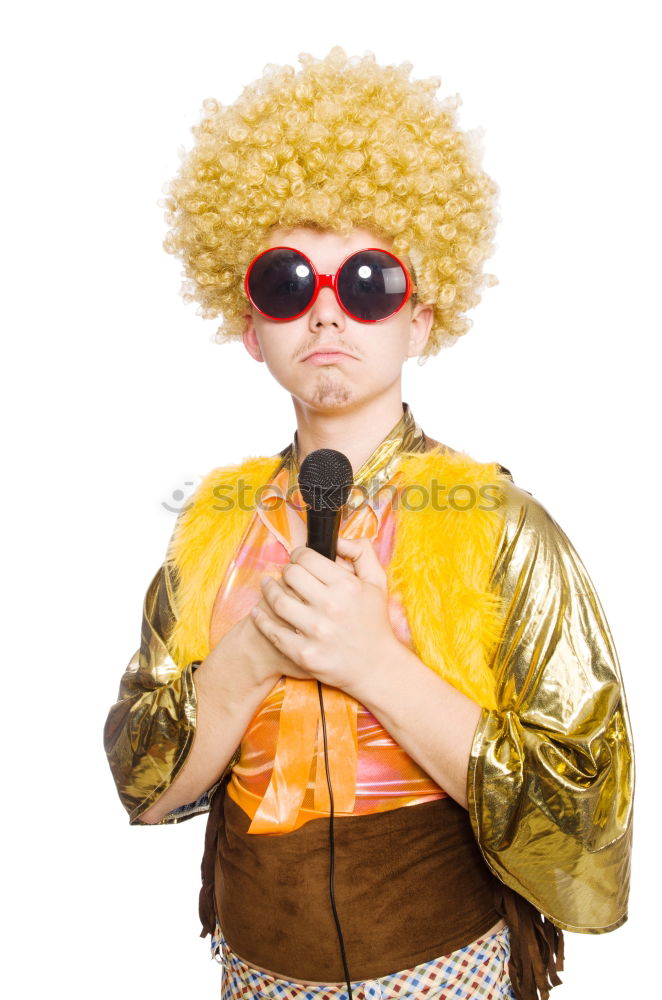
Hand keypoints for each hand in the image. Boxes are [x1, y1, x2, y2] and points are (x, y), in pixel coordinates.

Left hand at [250, 536, 398, 696]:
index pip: (307, 558)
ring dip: (268, 589)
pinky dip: (261, 619)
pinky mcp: (304, 654)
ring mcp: (316, 632)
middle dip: (286, 570)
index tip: (298, 558)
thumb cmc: (374, 622)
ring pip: (277, 600)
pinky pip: (273, 631)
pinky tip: (258, 612)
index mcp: (347, 586)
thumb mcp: (377, 582)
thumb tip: (337, 539)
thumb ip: (362, 553)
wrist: (376, 666)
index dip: (298, 554)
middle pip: (290, 574)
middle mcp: (331, 606)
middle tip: (286, 573)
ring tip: (267, 586)